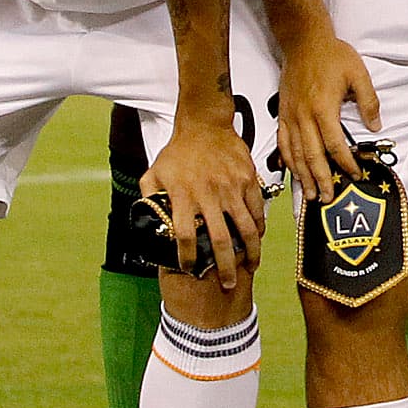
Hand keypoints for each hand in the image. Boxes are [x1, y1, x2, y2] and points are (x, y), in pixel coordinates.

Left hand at [141, 115, 268, 289]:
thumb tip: (147, 220)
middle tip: (227, 284)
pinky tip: (258, 238)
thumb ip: (149, 197)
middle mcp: (208, 195)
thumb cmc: (178, 150)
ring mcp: (231, 188)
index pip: (183, 236)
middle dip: (225, 267)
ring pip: (246, 228)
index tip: (191, 269)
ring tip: (250, 267)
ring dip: (250, 252)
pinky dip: (259, 227)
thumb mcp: (154, 172)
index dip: (187, 257)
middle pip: (220, 240)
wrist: (204, 123)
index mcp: (182, 196)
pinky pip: (257, 209)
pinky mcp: (247, 180)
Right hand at [277, 33, 379, 200]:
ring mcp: (290, 116)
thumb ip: (369, 101)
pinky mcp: (282, 113)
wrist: (303, 41)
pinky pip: (283, 142)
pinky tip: (293, 171)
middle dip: (321, 179)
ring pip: (295, 153)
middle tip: (328, 197)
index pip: (335, 145)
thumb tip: (375, 127)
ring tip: (309, 194)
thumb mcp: (358, 73)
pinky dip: (288, 159)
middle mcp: (304, 116)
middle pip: (312, 155)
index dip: (345, 163)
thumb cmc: (332, 55)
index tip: (355, 173)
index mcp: (323, 108)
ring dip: (302, 176)